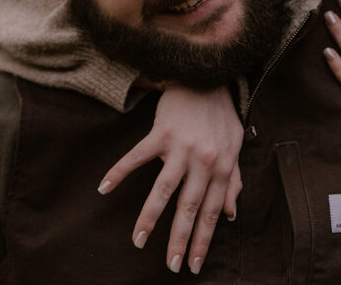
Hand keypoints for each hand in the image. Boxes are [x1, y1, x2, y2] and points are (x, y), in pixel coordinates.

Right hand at [97, 83, 242, 274]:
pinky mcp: (160, 133)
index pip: (211, 211)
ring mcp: (181, 147)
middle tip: (171, 265)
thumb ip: (233, 180)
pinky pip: (136, 157)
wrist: (207, 76)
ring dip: (149, 218)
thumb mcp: (235, 145)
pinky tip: (104, 188)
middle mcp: (203, 160)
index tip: (193, 264)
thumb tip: (229, 214)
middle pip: (189, 207)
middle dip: (179, 239)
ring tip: (138, 241)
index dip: (202, 240)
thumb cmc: (221, 113)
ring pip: (163, 190)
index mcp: (222, 166)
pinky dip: (119, 172)